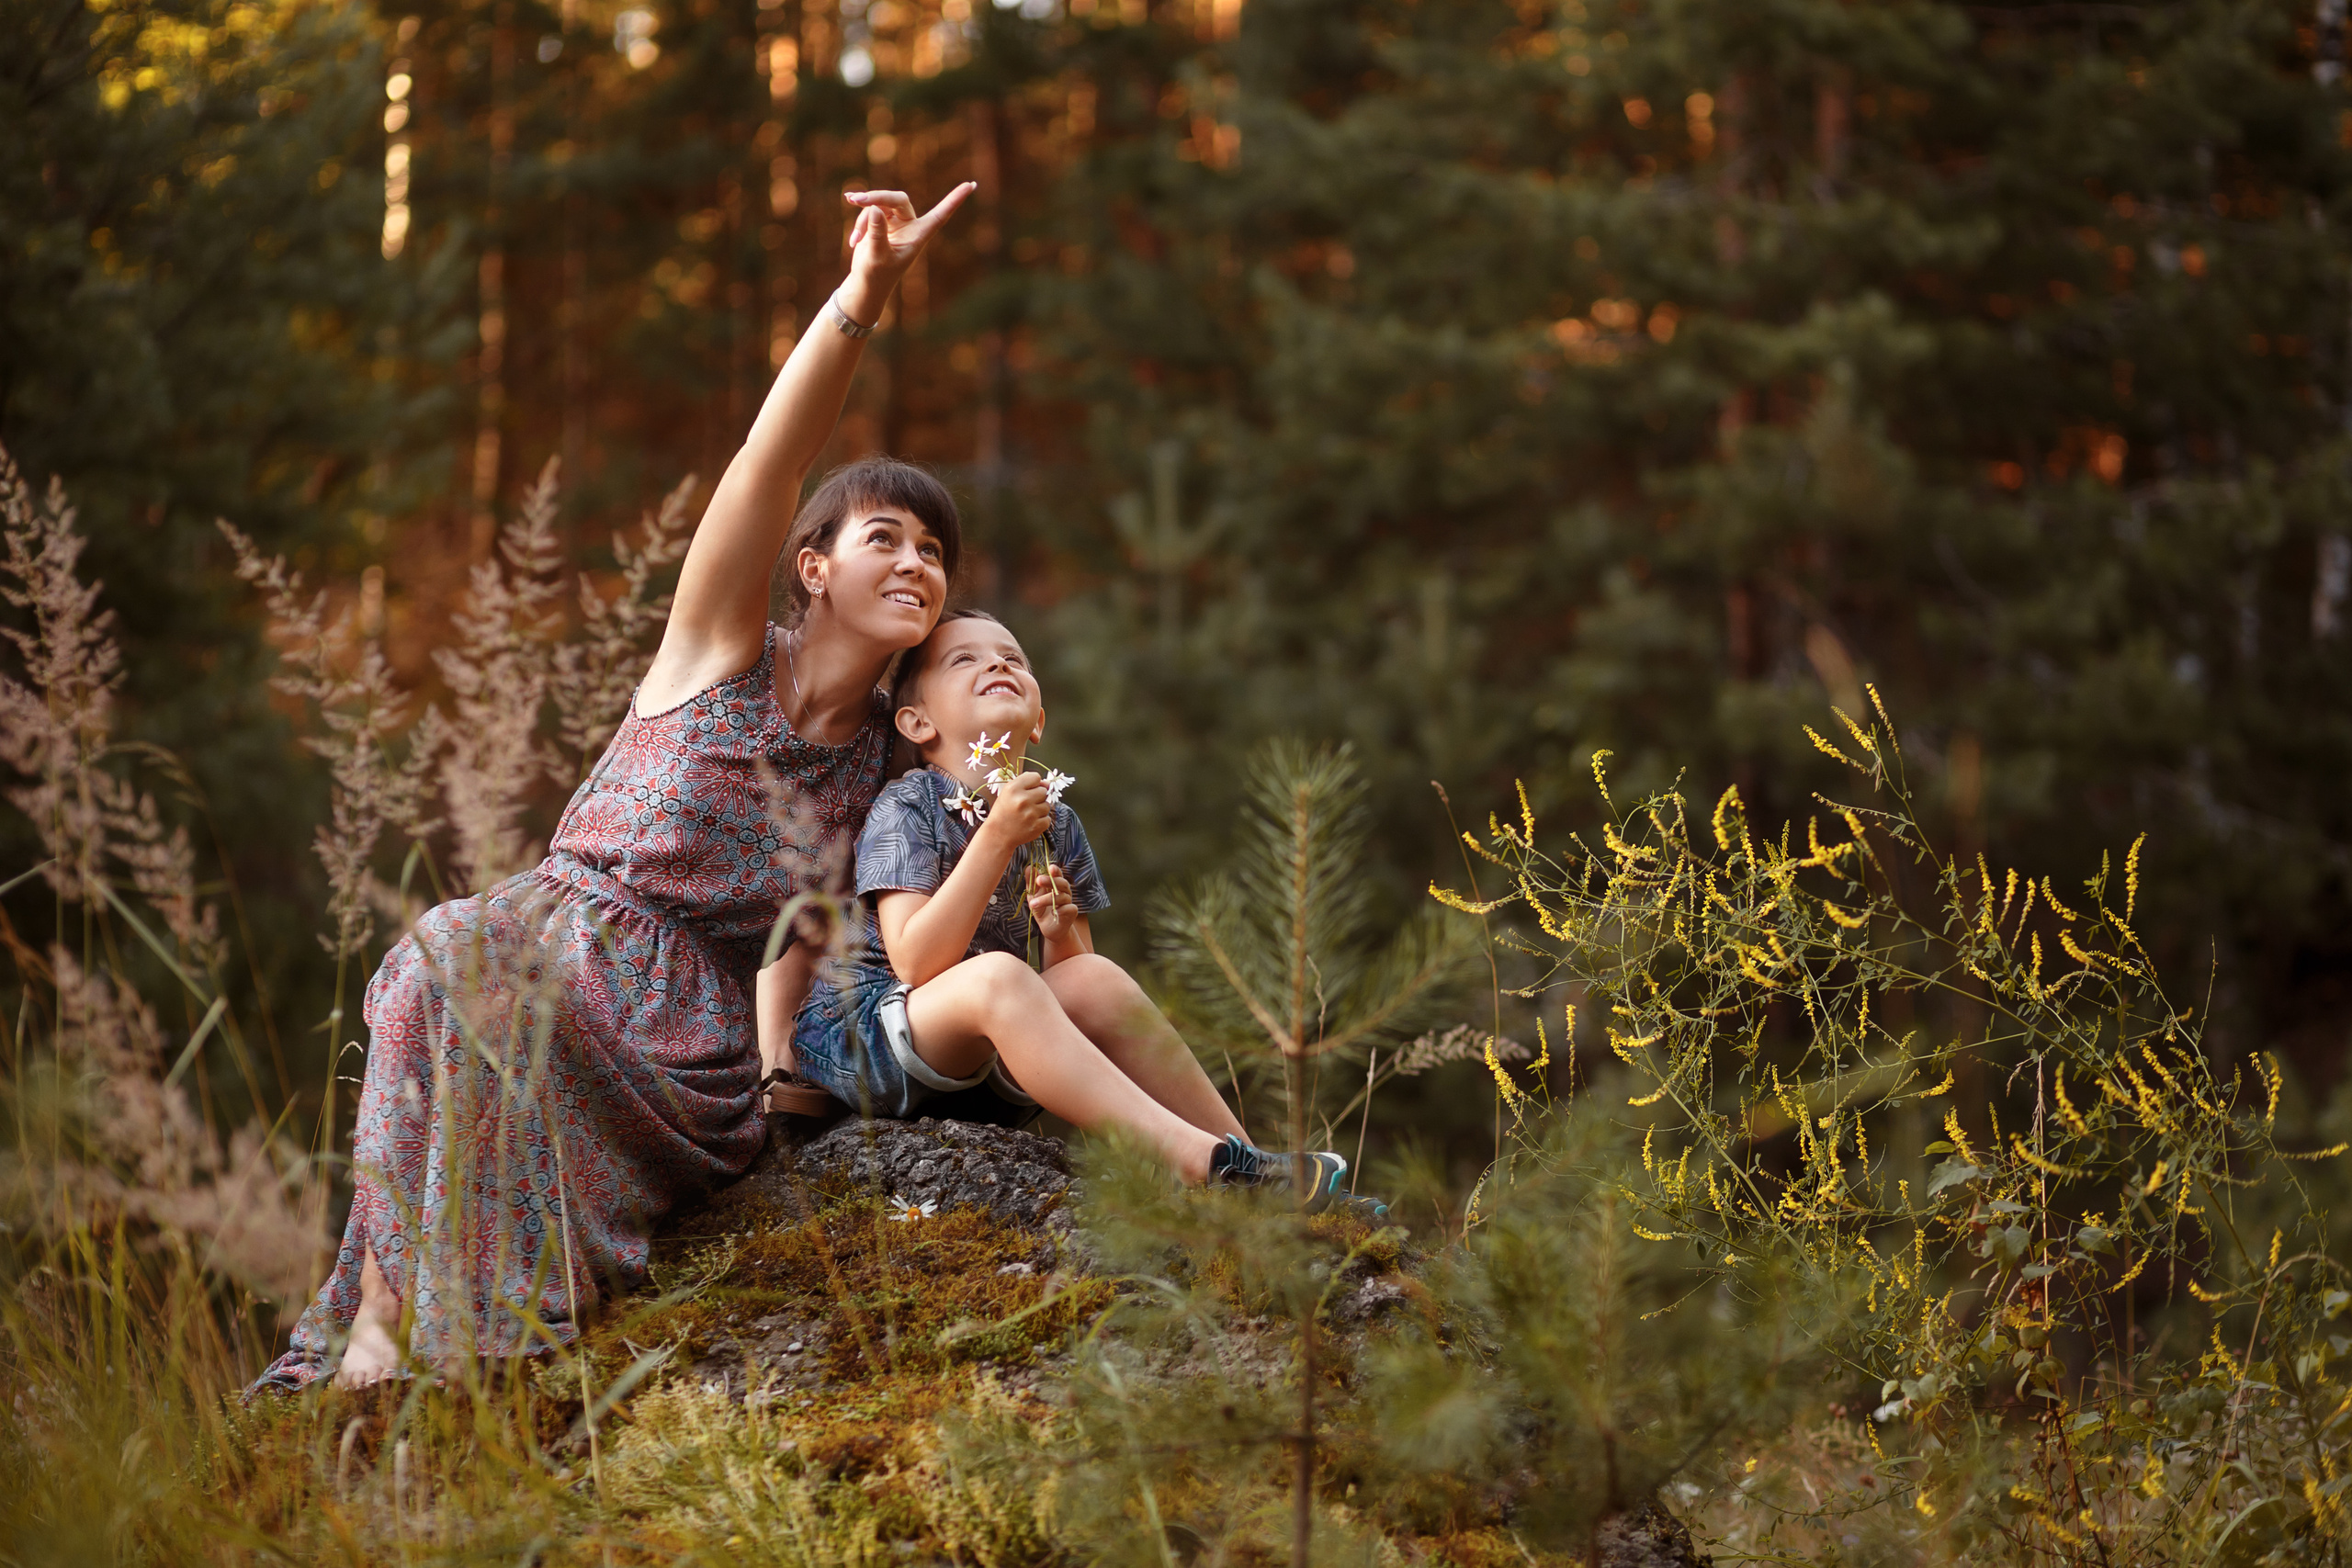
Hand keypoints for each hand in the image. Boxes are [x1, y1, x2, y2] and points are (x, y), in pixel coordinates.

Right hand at [838, 183, 976, 318]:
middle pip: (896, 199)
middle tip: (855, 200)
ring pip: (878, 205)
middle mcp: (910, 225)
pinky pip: (869, 211)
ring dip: (863, 218)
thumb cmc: (877, 275)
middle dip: (875, 197)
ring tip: (855, 239)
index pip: (941, 215)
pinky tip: (854, 241)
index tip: (971, 185)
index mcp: (919, 235)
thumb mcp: (877, 256)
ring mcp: (895, 222)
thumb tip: (876, 209)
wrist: (866, 283)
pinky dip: (859, 224)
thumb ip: (877, 233)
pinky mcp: (881, 221)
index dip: (955, 200)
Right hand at [976, 770, 1051, 854]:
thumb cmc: (1004, 812)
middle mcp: (1023, 800)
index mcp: (1013, 789)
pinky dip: (1041, 821)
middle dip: (1037, 797)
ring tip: (1027, 814)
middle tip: (1025, 805)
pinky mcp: (1037, 826)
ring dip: (1039, 809)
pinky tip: (1030, 822)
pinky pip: (1047, 818)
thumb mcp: (1008, 792)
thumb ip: (1026, 783)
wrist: (998, 835)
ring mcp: (1031, 814)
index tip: (1026, 791)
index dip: (1032, 784)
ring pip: (1047, 805)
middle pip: (1043, 791)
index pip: (1036, 777)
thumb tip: (1047, 783)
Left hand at [1027, 863, 1078, 938]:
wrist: (1049, 929)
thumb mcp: (1033, 896)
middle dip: (1050, 881)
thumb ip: (1031, 883)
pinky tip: (1054, 912)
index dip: (1055, 870)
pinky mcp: (1072, 913)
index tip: (1049, 867)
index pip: (1057, 874)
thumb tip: (1029, 867)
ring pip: (1061, 896)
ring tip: (1033, 904)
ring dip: (1046, 899)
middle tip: (1039, 880)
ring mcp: (1069, 902)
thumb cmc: (1042, 910)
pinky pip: (1069, 908)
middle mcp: (1064, 891)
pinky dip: (1061, 909)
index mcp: (1056, 885)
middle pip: (1061, 883)